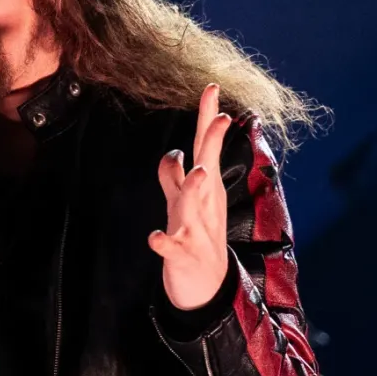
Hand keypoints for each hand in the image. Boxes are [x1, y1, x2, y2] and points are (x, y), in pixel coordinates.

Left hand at [150, 84, 233, 309]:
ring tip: (197, 169)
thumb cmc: (195, 238)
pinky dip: (163, 241)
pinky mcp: (184, 255)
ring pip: (195, 204)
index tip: (211, 87)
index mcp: (203, 189)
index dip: (207, 119)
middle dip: (212, 141)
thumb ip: (174, 178)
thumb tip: (172, 153)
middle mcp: (203, 204)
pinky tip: (155, 237)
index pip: (205, 147)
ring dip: (194, 186)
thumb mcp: (182, 205)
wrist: (207, 288)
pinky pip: (173, 247)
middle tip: (221, 116)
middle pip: (208, 165)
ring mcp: (196, 228)